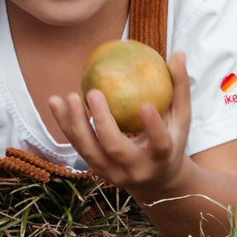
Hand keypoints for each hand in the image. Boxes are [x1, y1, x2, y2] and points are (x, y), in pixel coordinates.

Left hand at [43, 49, 194, 197]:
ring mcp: (113, 173)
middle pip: (115, 149)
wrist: (157, 182)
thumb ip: (179, 88)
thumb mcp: (181, 119)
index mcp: (162, 157)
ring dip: (76, 124)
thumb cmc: (172, 140)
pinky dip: (66, 125)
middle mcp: (136, 169)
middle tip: (93, 93)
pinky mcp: (97, 169)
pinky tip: (55, 102)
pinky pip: (78, 146)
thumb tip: (178, 54)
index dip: (152, 127)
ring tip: (68, 97)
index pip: (160, 144)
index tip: (144, 105)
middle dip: (102, 122)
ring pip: (90, 151)